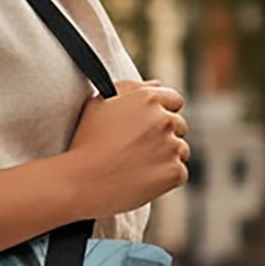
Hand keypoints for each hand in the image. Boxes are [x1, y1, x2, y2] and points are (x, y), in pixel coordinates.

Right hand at [63, 78, 188, 217]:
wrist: (83, 181)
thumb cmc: (85, 142)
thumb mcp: (98, 105)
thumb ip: (129, 88)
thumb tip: (157, 84)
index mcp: (147, 99)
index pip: (174, 100)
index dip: (163, 112)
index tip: (150, 126)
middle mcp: (164, 119)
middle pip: (179, 126)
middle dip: (164, 136)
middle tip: (138, 149)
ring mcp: (172, 146)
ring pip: (180, 150)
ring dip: (166, 157)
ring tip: (137, 166)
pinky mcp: (174, 172)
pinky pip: (179, 173)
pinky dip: (165, 178)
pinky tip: (142, 179)